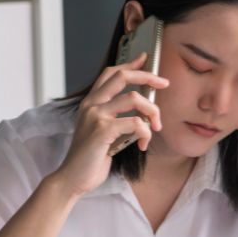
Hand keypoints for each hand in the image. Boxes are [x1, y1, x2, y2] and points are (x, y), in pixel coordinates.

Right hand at [53, 53, 168, 197]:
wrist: (72, 178)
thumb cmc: (91, 157)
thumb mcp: (102, 131)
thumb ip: (116, 117)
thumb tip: (142, 109)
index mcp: (91, 102)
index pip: (111, 73)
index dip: (130, 64)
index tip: (146, 58)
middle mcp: (91, 104)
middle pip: (123, 77)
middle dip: (148, 76)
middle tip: (165, 83)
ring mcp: (95, 116)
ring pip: (134, 98)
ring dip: (152, 112)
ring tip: (155, 128)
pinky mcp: (102, 130)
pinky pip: (135, 123)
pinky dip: (145, 133)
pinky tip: (143, 145)